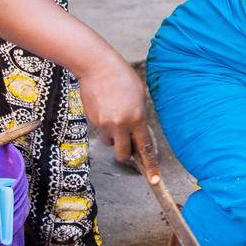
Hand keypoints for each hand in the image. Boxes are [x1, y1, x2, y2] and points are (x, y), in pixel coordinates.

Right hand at [74, 52, 157, 172]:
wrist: (96, 66)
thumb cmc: (122, 77)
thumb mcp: (139, 95)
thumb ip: (140, 116)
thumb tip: (137, 133)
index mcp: (137, 118)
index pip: (145, 148)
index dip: (150, 165)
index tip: (153, 179)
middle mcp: (120, 124)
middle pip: (123, 155)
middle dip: (126, 154)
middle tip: (127, 144)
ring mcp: (104, 124)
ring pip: (110, 142)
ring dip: (114, 136)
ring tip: (114, 114)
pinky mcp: (92, 121)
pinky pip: (101, 130)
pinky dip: (104, 123)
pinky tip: (105, 105)